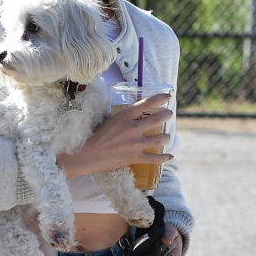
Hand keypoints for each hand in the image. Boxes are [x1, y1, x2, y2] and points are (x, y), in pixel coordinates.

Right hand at [57, 93, 173, 178]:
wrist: (86, 155)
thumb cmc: (93, 135)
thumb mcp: (106, 120)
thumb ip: (120, 117)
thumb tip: (128, 114)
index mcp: (125, 116)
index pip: (146, 103)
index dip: (159, 98)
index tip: (167, 96)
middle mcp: (133, 128)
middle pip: (157, 120)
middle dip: (166, 116)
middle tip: (168, 114)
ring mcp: (135, 144)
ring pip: (159, 139)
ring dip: (165, 137)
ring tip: (166, 136)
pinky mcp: (135, 158)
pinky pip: (154, 159)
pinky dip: (163, 157)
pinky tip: (169, 156)